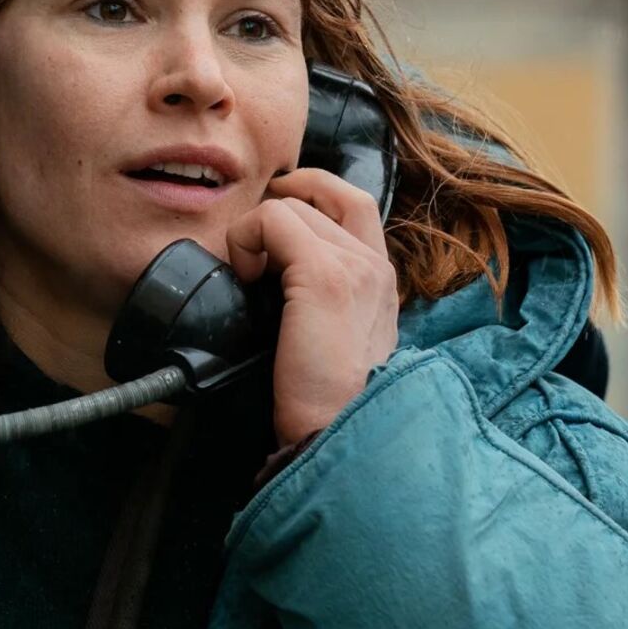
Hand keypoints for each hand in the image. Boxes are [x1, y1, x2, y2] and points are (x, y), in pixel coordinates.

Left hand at [226, 170, 399, 446]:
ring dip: (258, 230)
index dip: (314, 196)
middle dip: (284, 202)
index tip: (275, 226)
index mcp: (383, 283)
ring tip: (247, 275)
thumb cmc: (326, 403)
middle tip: (253, 238)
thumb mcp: (334, 345)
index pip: (355, 206)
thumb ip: (322, 306)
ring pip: (295, 206)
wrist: (339, 433)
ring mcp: (355, 267)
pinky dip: (247, 238)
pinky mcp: (325, 276)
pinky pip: (274, 220)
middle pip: (329, 195)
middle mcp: (377, 267)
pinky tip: (244, 277)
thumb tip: (270, 282)